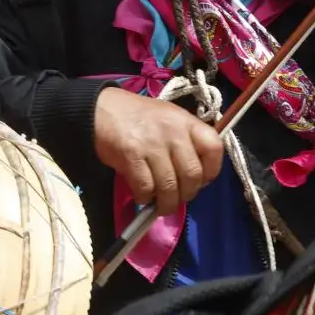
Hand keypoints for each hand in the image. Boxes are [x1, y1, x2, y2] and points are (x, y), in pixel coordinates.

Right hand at [94, 87, 224, 216]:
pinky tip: (142, 197)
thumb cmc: (138, 115)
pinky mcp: (131, 156)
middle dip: (186, 194)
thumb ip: (185, 141)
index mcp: (187, 122)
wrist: (101, 108)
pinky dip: (145, 198)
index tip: (200, 181)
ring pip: (169, 186)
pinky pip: (145, 187)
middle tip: (177, 198)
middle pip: (192, 175)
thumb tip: (193, 177)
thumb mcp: (170, 118)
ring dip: (166, 203)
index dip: (211, 172)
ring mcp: (152, 145)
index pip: (214, 149)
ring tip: (161, 205)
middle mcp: (174, 133)